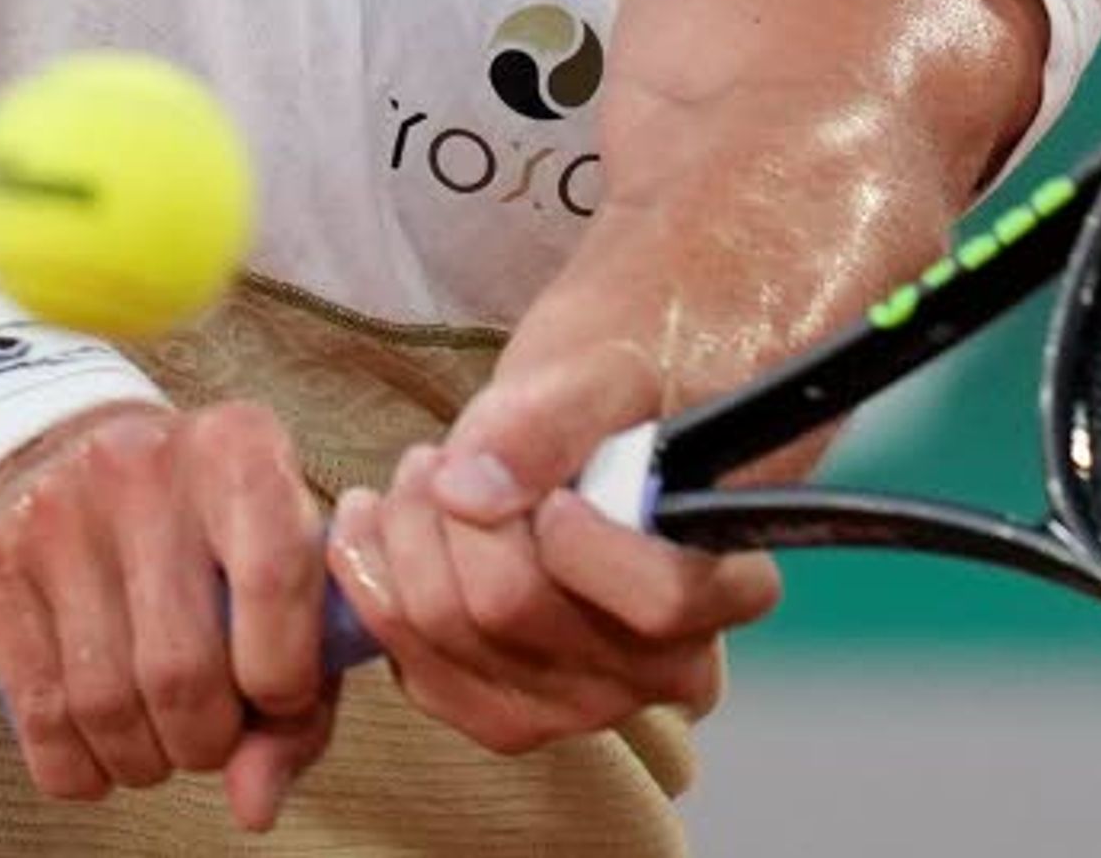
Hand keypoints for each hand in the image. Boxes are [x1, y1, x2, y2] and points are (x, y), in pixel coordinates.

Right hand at [0, 399, 335, 831]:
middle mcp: (144, 464)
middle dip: (205, 740)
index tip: (278, 699)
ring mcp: (56, 508)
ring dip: (143, 759)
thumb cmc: (205, 540)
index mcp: (239, 447)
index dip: (285, 676)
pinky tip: (97, 753)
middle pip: (181, 668)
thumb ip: (298, 703)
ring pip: (105, 702)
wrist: (65, 449)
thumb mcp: (276, 583)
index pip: (277, 577)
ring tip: (157, 742)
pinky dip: (77, 767)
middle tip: (207, 736)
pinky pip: (39, 713)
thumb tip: (253, 806)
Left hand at [324, 344, 777, 754]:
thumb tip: (470, 489)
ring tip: (421, 473)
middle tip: (443, 455)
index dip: (586, 544)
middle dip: (457, 511)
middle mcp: (662, 671)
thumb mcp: (609, 379)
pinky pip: (411, 662)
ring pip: (450, 630)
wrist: (587, 454)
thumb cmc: (618, 414)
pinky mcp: (504, 721)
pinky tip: (382, 525)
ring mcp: (580, 709)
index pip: (660, 598)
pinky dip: (374, 581)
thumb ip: (554, 418)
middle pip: (517, 606)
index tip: (550, 493)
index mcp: (726, 589)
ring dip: (408, 534)